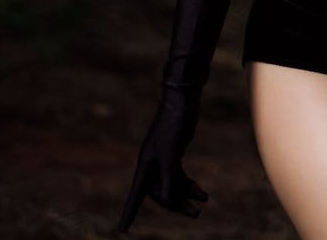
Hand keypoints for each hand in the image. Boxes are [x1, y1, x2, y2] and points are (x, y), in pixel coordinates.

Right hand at [117, 91, 206, 231]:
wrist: (183, 100)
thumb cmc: (174, 123)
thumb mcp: (171, 152)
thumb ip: (168, 177)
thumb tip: (168, 200)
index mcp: (146, 164)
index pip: (135, 195)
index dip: (129, 213)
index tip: (121, 231)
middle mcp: (152, 164)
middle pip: (160, 193)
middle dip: (176, 204)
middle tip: (195, 213)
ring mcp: (163, 159)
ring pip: (172, 186)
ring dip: (186, 194)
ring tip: (204, 200)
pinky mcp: (174, 154)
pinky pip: (179, 176)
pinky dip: (188, 183)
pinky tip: (200, 190)